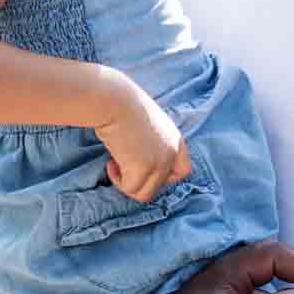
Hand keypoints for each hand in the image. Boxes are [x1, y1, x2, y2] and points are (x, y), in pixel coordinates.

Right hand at [93, 73, 191, 200]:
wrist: (113, 100)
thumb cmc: (124, 108)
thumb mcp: (148, 127)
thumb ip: (154, 146)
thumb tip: (142, 168)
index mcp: (176, 140)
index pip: (183, 171)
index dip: (163, 176)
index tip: (144, 168)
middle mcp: (173, 152)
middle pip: (160, 185)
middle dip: (140, 179)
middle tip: (123, 163)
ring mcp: (161, 161)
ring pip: (145, 193)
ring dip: (128, 183)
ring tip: (116, 162)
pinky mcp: (144, 168)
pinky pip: (130, 188)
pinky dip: (117, 180)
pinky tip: (111, 161)